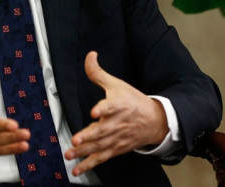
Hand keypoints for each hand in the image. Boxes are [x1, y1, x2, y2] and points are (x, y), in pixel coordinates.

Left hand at [65, 51, 168, 175]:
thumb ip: (98, 73)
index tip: (95, 111)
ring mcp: (116, 138)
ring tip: (70, 153)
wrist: (153, 121)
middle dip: (89, 136)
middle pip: (103, 130)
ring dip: (84, 151)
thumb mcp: (116, 84)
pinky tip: (76, 169)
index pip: (111, 106)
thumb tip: (90, 55)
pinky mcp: (115, 149)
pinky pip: (101, 158)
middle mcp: (117, 123)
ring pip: (99, 146)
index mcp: (119, 105)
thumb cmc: (132, 101)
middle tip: (77, 139)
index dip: (103, 108)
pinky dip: (89, 164)